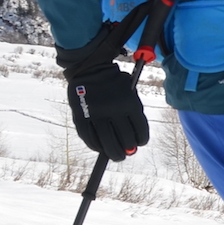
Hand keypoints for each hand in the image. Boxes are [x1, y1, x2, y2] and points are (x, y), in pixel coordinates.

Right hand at [57, 33, 149, 161]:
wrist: (90, 69)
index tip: (140, 142)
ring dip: (114, 153)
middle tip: (128, 151)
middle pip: (125, 139)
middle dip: (129, 148)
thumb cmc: (114, 84)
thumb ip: (134, 114)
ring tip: (117, 156)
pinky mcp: (81, 118)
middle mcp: (114, 110)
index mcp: (130, 103)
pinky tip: (101, 148)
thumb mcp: (130, 92)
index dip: (142, 140)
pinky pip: (90, 139)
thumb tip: (134, 141)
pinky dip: (97, 147)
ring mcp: (96, 115)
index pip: (140, 130)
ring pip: (108, 144)